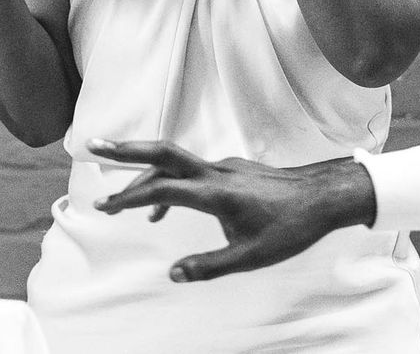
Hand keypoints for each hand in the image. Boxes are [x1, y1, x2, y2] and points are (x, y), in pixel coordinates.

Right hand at [87, 139, 376, 281]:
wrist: (324, 196)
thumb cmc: (290, 228)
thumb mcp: (250, 256)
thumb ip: (209, 266)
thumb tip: (172, 274)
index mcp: (217, 193)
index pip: (163, 191)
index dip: (129, 198)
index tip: (103, 206)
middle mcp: (215, 172)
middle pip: (163, 153)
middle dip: (126, 150)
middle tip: (94, 144)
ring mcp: (223, 167)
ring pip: (175, 163)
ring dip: (144, 175)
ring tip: (119, 200)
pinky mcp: (230, 170)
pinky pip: (190, 172)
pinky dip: (169, 185)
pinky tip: (162, 212)